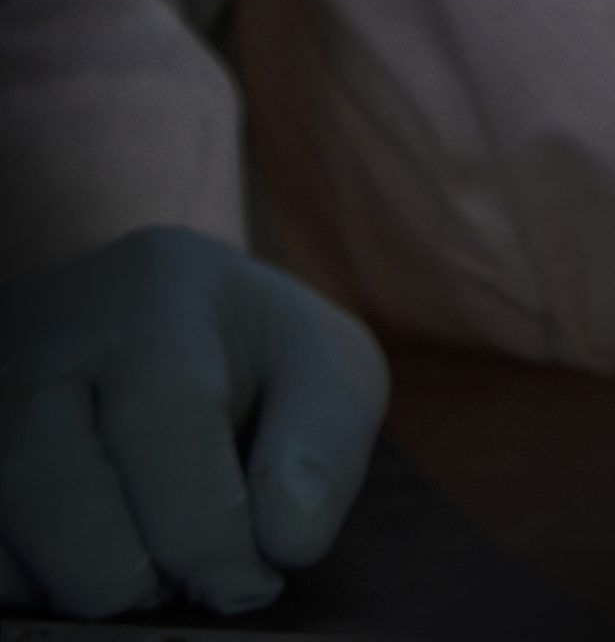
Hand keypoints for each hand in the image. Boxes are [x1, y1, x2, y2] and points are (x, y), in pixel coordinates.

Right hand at [0, 225, 387, 619]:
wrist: (161, 331)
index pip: (162, 416)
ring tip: (136, 565)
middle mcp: (45, 328)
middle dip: (132, 573)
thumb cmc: (257, 362)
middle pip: (52, 489)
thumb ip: (326, 444)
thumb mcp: (326, 370)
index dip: (208, 531)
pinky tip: (80, 561)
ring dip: (76, 588)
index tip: (247, 582)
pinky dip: (30, 590)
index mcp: (155, 284)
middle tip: (182, 573)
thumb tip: (282, 538)